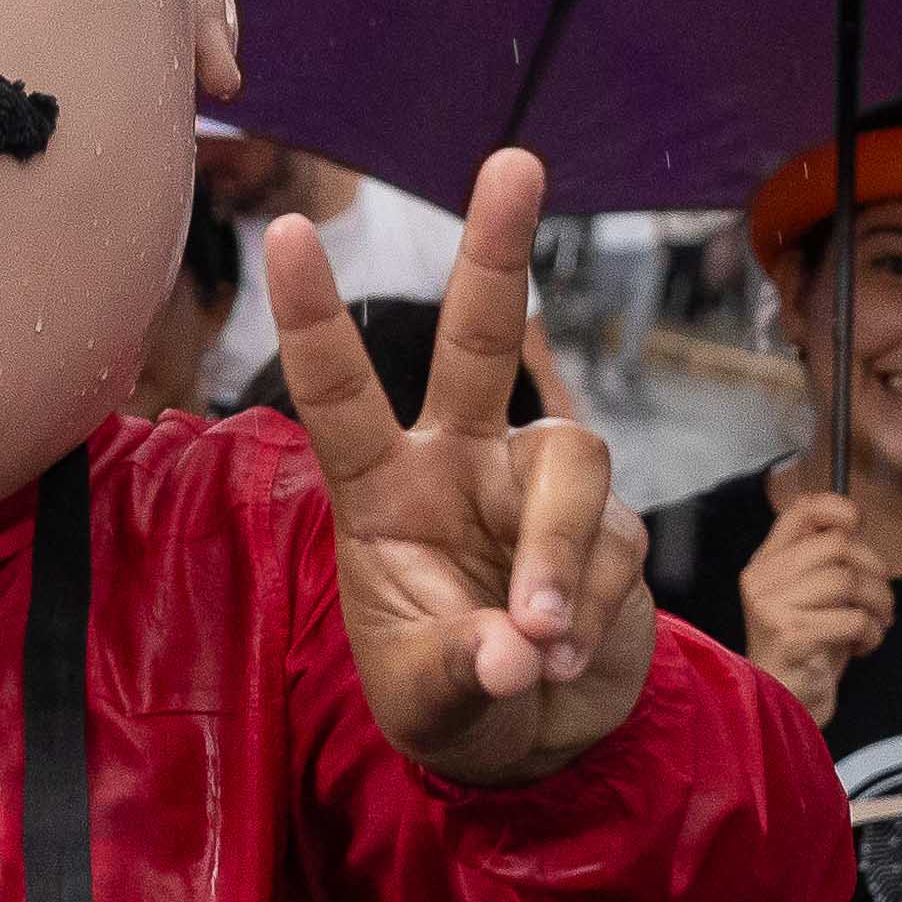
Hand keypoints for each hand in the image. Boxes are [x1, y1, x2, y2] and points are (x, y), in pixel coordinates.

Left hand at [277, 148, 655, 784]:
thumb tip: (519, 649)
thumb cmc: (448, 701)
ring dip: (558, 555)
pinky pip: (614, 542)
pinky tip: (566, 656)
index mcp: (381, 489)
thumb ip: (463, 674)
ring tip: (538, 639)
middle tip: (514, 160)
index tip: (288, 229)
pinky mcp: (608, 522)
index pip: (339, 394)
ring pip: (571, 463)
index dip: (315, 316)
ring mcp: (536, 486)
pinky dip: (592, 606)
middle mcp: (460, 462)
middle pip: (481, 339)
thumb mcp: (427, 703)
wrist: (534, 741)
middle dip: (497, 248)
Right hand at [734, 491, 890, 722]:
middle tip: (881, 601)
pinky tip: (862, 646)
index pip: (800, 510)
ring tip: (876, 624)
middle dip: (875, 570)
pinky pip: (851, 619)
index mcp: (766, 562)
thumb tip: (858, 524)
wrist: (783, 702)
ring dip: (878, 604)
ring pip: (848, 580)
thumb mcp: (812, 595)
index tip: (860, 526)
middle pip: (837, 544)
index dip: (839, 508)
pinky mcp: (790, 636)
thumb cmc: (805, 648)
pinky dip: (871, 633)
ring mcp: (772, 607)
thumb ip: (826, 560)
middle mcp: (763, 579)